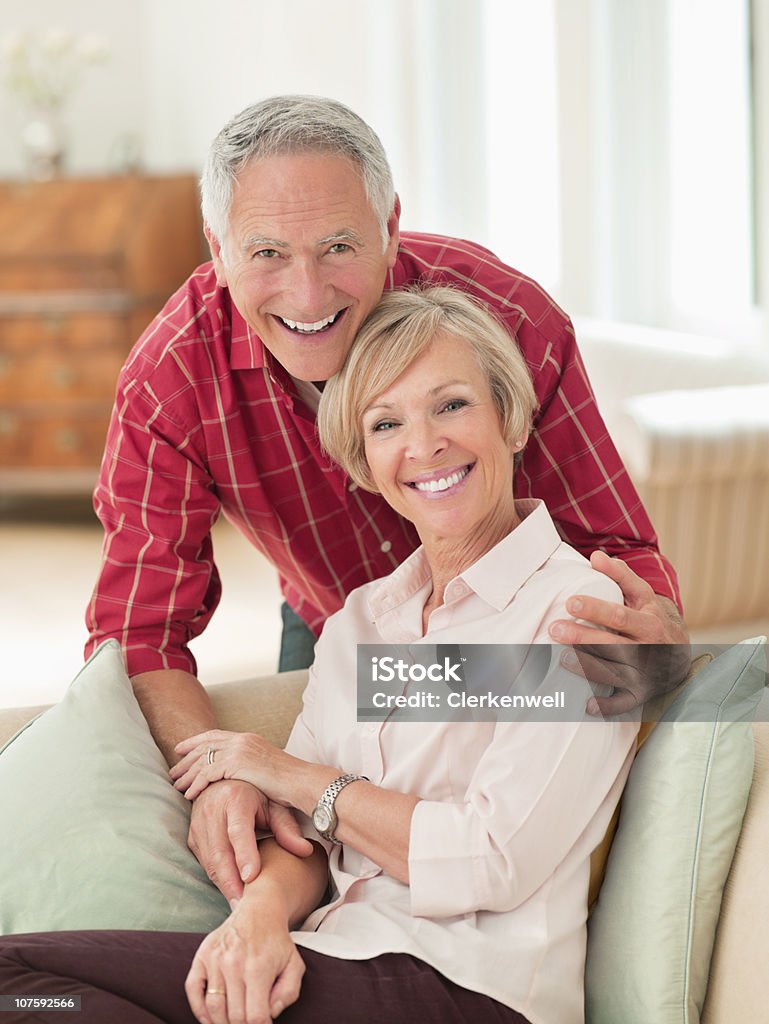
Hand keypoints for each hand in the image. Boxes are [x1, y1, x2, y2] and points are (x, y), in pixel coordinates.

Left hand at [172, 730, 307, 804]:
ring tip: (176, 786)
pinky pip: (207, 773)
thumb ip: (248, 764)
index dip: (194, 742)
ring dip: (187, 774)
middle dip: (185, 759)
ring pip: (203, 760)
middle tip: (173, 772)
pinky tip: (189, 795)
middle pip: (204, 746)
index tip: (180, 750)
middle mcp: (241, 739)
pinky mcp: (236, 763)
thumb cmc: (288, 782)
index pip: (214, 736)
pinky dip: (196, 785)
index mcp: (247, 738)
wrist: (301, 782)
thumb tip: (236, 773)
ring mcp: (238, 749)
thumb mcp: (264, 767)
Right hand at [186, 899, 303, 1023]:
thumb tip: (270, 1014)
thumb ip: (288, 993)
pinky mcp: (202, 956)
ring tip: (232, 1022)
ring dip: (222, 1023)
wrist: (259, 910)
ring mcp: (215, 960)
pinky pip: (192, 990)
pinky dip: (199, 1010)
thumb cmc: (276, 940)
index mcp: (258, 968)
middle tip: (249, 1020)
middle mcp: (234, 964)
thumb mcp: (294, 964)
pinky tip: (210, 1018)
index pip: (255, 1017)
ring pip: (214, 1008)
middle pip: (234, 1016)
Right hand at [188, 781, 312, 904]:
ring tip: (241, 905)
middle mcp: (212, 810)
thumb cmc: (254, 795)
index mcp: (235, 799)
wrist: (222, 781)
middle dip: (232, 882)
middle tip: (247, 906)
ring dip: (224, 885)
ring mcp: (199, 825)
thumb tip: (305, 851)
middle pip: (220, 852)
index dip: (244, 854)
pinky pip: (204, 863)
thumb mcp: (273, 804)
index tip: (252, 877)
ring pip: (210, 862)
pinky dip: (218, 879)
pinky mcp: (193, 837)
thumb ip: (287, 828)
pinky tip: (232, 891)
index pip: (238, 831)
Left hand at [548, 551, 691, 714]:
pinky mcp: (641, 694)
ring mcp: (644, 674)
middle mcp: (648, 649)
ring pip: (614, 673)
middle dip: (583, 638)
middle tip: (554, 629)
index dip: (595, 609)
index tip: (570, 602)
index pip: (619, 616)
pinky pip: (624, 704)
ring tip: (561, 659)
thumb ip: (620, 575)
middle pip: (612, 644)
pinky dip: (607, 707)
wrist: (680, 654)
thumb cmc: (652, 618)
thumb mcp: (642, 595)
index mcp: (648, 623)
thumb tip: (595, 557)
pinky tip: (587, 705)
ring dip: (587, 668)